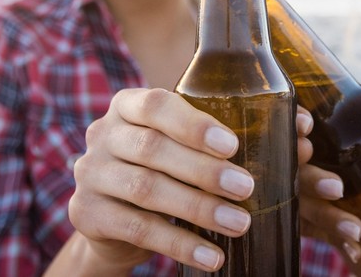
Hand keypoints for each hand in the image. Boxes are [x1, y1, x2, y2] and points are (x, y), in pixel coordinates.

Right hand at [66, 88, 254, 272]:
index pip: (156, 105)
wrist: (113, 220)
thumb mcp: (174, 146)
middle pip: (153, 149)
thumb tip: (274, 144)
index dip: (193, 124)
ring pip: (147, 189)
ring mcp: (89, 174)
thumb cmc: (159, 169)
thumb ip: (202, 139)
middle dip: (204, 170)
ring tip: (238, 223)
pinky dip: (180, 244)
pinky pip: (138, 229)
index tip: (232, 145)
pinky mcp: (86, 214)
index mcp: (126, 105)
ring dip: (199, 208)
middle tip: (245, 188)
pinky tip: (212, 256)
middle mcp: (102, 134)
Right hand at [294, 107, 360, 264]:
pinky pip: (311, 229)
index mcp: (300, 129)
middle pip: (289, 167)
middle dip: (311, 177)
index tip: (307, 124)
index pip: (285, 120)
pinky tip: (353, 247)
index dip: (293, 122)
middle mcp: (288, 158)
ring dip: (326, 215)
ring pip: (300, 203)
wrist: (343, 189)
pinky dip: (333, 236)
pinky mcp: (298, 217)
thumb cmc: (350, 146)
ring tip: (355, 227)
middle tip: (338, 188)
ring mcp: (289, 190)